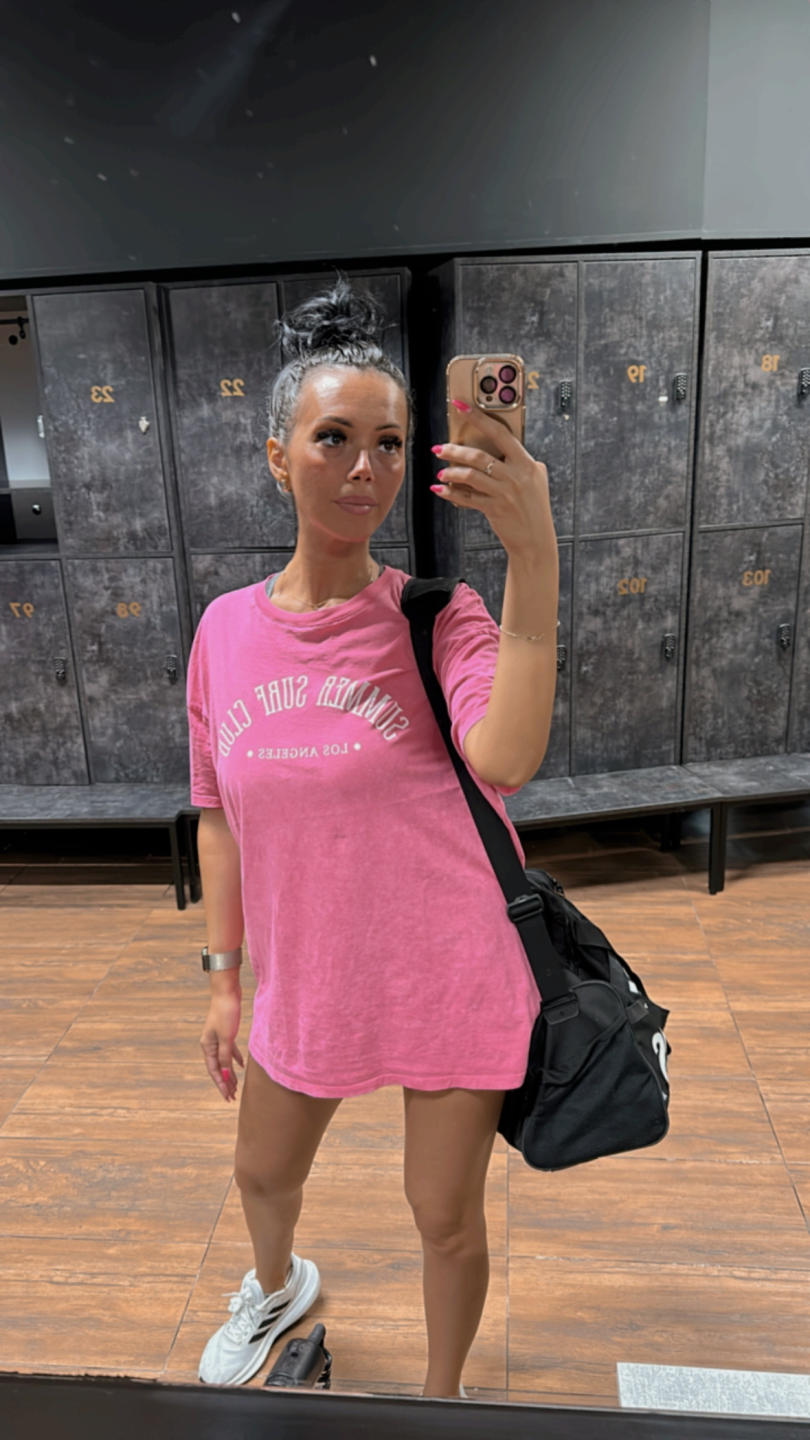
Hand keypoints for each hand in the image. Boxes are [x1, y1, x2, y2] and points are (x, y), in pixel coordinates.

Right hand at [200, 992, 244, 1102]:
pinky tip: (241, 1065)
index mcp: (207, 1046)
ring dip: (230, 1073)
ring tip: (236, 1086)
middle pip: (218, 1068)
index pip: (214, 1071)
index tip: (228, 1097)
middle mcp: (210, 1044)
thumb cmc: (226, 1013)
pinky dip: (235, 1058)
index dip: (221, 1084)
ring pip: (224, 1060)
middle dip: (225, 1082)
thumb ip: (225, 1056)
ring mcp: (218, 1038)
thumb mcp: (226, 1037)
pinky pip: (230, 1049)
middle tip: (233, 1097)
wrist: (227, 991)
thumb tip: (224, 1074)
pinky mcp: (226, 1031)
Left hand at [433, 401, 552, 556]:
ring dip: (451, 473)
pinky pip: (467, 498)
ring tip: (440, 473)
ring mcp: (505, 493)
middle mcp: (516, 476)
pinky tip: (440, 491)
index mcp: (527, 463)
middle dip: (454, 451)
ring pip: (470, 476)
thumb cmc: (535, 508)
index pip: (500, 433)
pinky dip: (451, 494)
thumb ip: (523, 462)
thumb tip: (504, 449)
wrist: (536, 540)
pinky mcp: (495, 509)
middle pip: (479, 456)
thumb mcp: (537, 480)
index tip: (461, 407)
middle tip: (439, 449)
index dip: (479, 418)